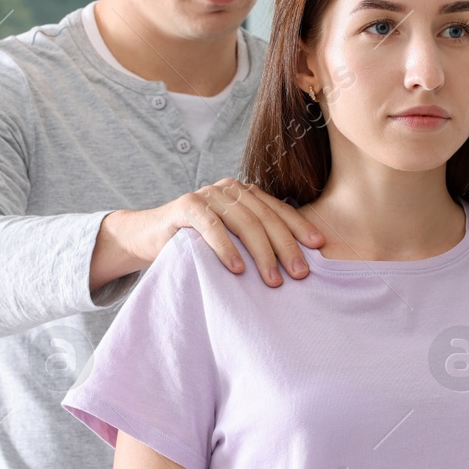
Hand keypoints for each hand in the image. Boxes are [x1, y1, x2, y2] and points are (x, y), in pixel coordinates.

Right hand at [105, 179, 324, 287]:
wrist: (150, 236)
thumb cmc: (197, 243)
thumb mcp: (231, 239)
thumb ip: (255, 240)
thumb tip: (297, 263)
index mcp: (245, 193)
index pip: (278, 209)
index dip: (299, 227)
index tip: (318, 248)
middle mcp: (229, 189)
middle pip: (265, 217)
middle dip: (285, 247)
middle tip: (299, 274)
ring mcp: (207, 194)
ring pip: (243, 222)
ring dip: (261, 253)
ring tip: (273, 280)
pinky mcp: (185, 205)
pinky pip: (211, 226)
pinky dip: (226, 248)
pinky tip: (237, 269)